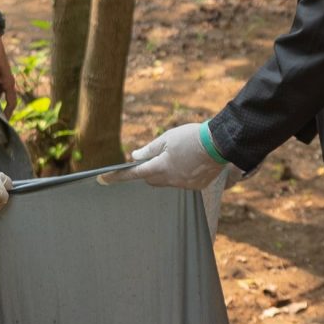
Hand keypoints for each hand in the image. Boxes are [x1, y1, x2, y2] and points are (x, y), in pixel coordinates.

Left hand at [114, 120, 229, 190]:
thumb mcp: (167, 138)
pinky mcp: (196, 186)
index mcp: (160, 167)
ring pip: (167, 182)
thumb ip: (149, 149)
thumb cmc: (191, 137)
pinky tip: (191, 163)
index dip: (117, 177)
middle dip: (148, 172)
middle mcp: (170, 180)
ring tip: (180, 156)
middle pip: (151, 180)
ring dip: (167, 172)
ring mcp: (184, 185)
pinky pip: (182, 183)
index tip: (103, 179)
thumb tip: (135, 156)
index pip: (133, 174)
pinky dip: (182, 175)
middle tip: (154, 158)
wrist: (220, 143)